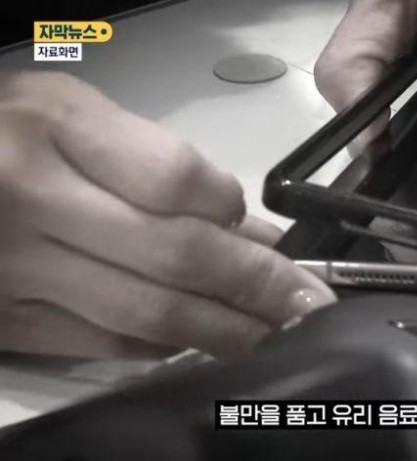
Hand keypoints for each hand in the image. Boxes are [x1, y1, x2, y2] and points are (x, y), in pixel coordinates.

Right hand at [0, 72, 335, 358]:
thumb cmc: (7, 136)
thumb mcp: (75, 117)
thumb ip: (158, 163)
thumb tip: (246, 227)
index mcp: (54, 127)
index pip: (176, 179)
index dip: (231, 212)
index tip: (263, 230)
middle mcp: (30, 197)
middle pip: (176, 256)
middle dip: (258, 286)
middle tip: (309, 302)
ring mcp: (13, 268)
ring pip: (147, 315)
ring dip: (226, 330)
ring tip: (275, 332)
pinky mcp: (4, 321)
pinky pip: (104, 346)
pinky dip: (164, 348)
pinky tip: (198, 341)